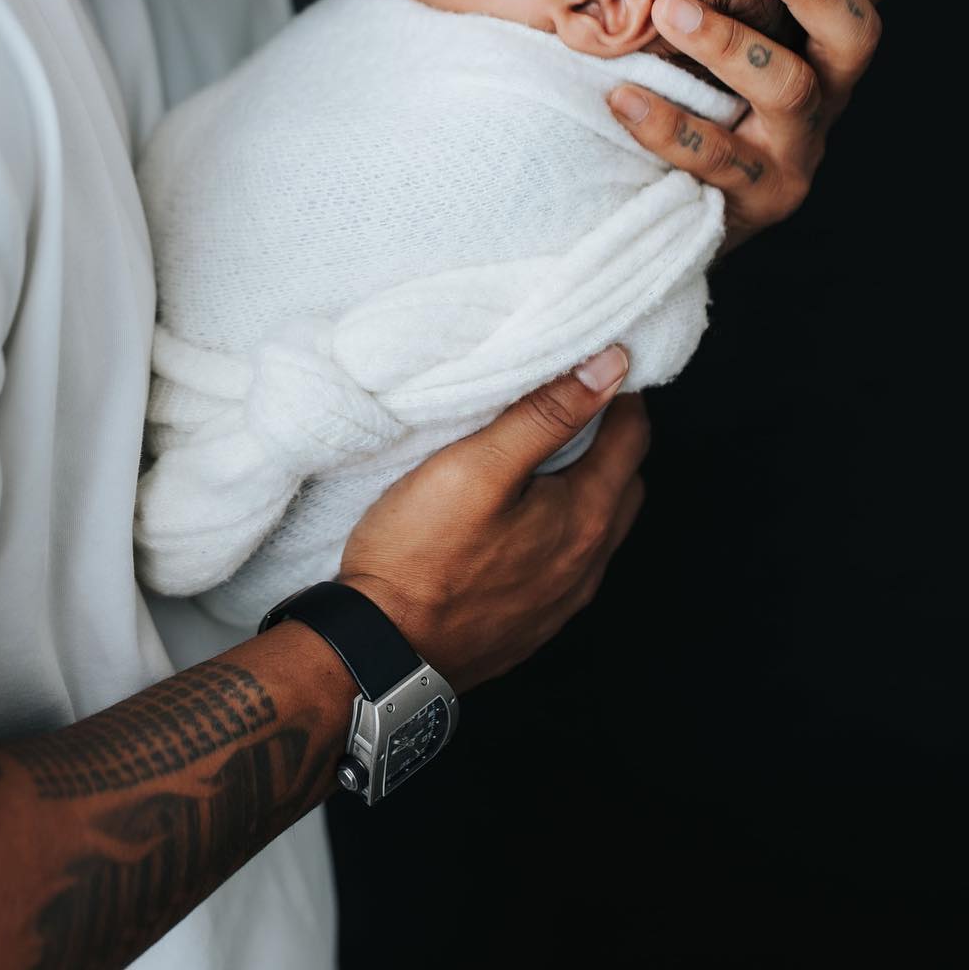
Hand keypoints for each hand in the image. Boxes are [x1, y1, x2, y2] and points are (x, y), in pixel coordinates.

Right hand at [337, 347, 646, 691]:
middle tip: (566, 401)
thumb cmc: (420, 554)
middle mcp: (588, 562)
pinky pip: (568, 561)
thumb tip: (609, 367)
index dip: (617, 393)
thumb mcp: (477, 466)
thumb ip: (545, 415)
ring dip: (585, 483)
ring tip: (538, 454)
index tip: (591, 364)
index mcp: (585, 517)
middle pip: (625, 481)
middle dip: (609, 436)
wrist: (383, 652)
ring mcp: (563, 599)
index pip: (633, 437)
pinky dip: (561, 525)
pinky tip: (519, 517)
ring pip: (598, 524)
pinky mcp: (534, 622)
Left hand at [605, 0, 912, 254]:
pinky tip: (620, 96)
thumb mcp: (695, 35)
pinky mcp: (757, 199)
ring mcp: (796, 148)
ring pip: (784, 87)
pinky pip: (716, 158)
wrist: (666, 212)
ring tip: (668, 11)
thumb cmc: (682, 98)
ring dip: (728, 43)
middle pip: (852, 31)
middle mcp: (825, 92)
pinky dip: (667, 125)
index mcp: (821, 47)